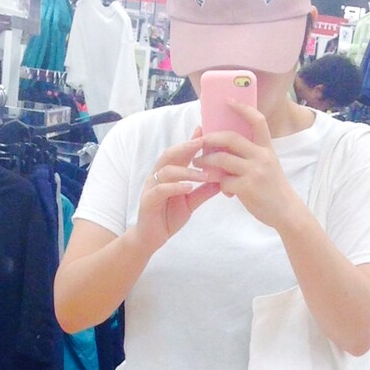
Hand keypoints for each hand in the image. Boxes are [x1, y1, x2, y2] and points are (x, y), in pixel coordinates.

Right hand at [136, 131, 219, 251]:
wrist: (151, 238)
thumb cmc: (168, 217)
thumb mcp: (190, 203)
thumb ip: (203, 192)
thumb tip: (221, 181)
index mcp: (168, 174)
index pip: (180, 153)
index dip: (191, 141)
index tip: (205, 132)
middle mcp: (158, 176)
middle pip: (170, 154)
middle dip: (187, 147)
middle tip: (204, 143)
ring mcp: (151, 187)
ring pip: (167, 171)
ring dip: (187, 171)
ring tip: (204, 175)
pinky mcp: (148, 200)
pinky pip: (161, 189)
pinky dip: (175, 187)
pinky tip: (188, 188)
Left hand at [197, 102, 304, 232]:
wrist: (286, 212)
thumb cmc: (274, 189)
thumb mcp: (268, 165)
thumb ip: (252, 155)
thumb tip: (226, 147)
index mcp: (267, 148)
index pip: (257, 120)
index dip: (242, 108)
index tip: (228, 101)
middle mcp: (261, 156)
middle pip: (231, 138)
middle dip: (211, 138)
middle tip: (200, 141)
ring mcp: (254, 172)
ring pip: (222, 159)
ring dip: (206, 161)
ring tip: (198, 163)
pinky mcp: (247, 188)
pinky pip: (224, 181)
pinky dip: (220, 185)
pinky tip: (225, 191)